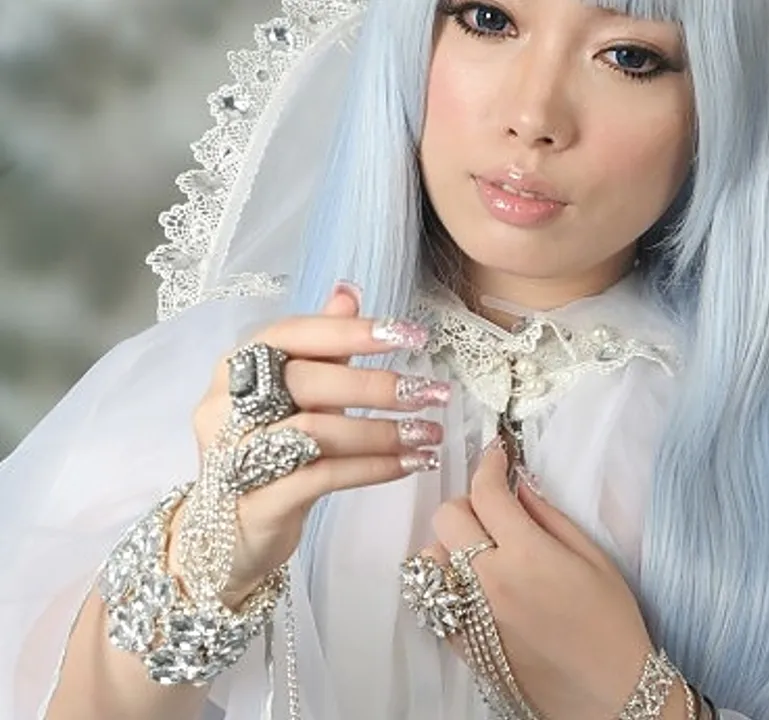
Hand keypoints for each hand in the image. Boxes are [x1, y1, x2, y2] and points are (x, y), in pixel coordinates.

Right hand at [172, 284, 449, 604]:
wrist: (222, 538)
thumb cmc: (265, 454)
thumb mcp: (292, 395)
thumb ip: (319, 345)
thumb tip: (349, 291)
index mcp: (233, 369)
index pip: (291, 334)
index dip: (351, 331)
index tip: (411, 335)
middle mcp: (225, 407)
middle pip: (306, 381)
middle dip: (377, 385)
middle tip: (432, 393)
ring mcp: (234, 457)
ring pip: (316, 432)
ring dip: (383, 431)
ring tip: (429, 433)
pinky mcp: (254, 503)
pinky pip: (322, 478)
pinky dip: (373, 468)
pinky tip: (409, 463)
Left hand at [420, 443, 678, 719]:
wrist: (610, 695)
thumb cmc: (612, 624)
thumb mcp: (593, 558)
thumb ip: (549, 515)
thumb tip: (519, 484)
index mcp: (526, 554)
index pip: (486, 492)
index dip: (488, 463)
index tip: (496, 454)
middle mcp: (489, 582)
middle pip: (447, 518)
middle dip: (469, 502)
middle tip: (494, 509)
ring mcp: (470, 615)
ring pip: (430, 558)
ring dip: (450, 545)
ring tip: (481, 551)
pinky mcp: (462, 644)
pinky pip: (431, 599)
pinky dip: (444, 582)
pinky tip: (474, 584)